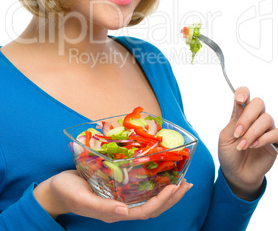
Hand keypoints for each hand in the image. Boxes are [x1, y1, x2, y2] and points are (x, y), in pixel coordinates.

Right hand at [33, 170, 192, 221]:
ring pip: (148, 200)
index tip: (175, 187)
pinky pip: (139, 191)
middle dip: (171, 198)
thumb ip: (102, 207)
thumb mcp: (82, 199)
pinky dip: (153, 185)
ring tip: (181, 181)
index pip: (145, 211)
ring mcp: (119, 200)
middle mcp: (120, 208)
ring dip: (166, 192)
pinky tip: (159, 176)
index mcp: (114, 212)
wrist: (55, 189)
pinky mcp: (116, 190)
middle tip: (187, 183)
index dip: (162, 201)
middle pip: (152, 207)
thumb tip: (124, 213)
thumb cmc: (67, 192)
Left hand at [218, 87, 276, 199]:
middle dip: (247, 116)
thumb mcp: (225, 137)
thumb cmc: (229, 153)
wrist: (236, 174)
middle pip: (258, 103)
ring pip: (266, 118)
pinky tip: (254, 146)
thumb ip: (234, 121)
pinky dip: (264, 139)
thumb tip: (241, 105)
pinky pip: (276, 133)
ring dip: (252, 132)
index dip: (243, 92)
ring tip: (243, 145)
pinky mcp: (275, 141)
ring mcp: (265, 129)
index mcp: (240, 114)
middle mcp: (255, 118)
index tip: (238, 99)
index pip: (245, 95)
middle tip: (237, 132)